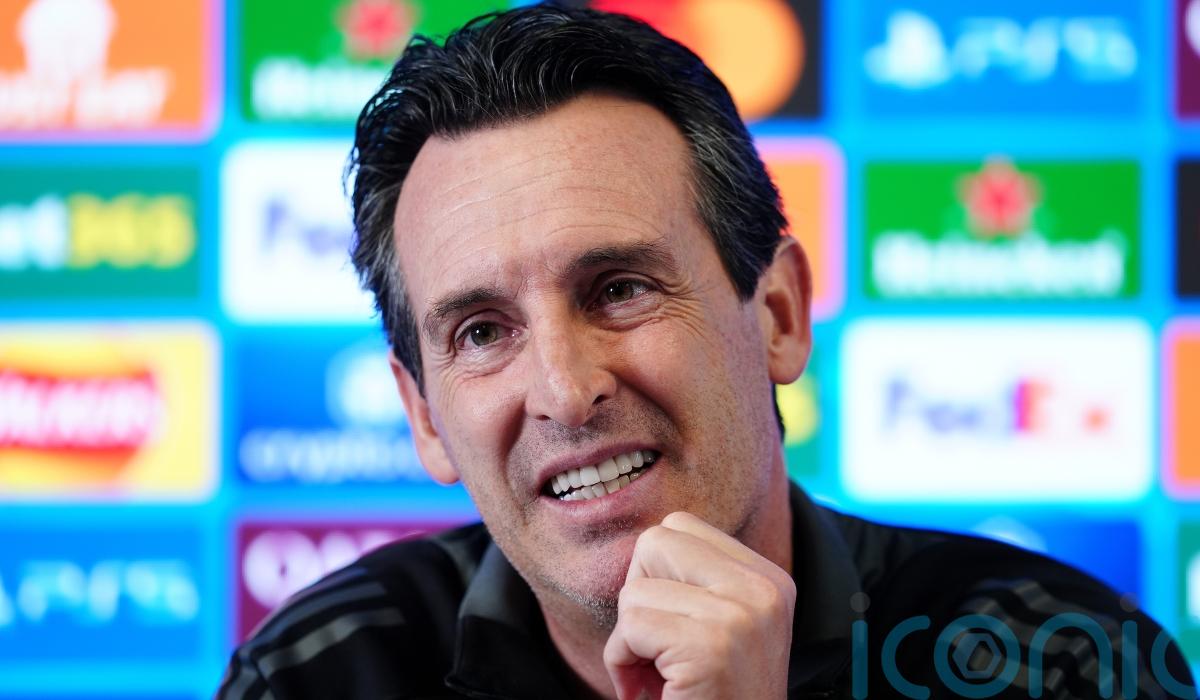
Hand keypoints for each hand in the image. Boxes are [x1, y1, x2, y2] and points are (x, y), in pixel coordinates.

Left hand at [602, 511, 795, 699]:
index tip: (670, 623)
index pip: (679, 526)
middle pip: (655, 542)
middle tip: (655, 646)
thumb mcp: (720, 627)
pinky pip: (631, 626)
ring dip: (628, 638)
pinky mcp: (712, 647)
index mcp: (769, 579)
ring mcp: (742, 615)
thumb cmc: (713, 695)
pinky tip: (654, 690)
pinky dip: (622, 662)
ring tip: (657, 675)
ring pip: (635, 588)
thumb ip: (695, 581)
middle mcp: (764, 589)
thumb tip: (639, 545)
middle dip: (638, 594)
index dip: (655, 574)